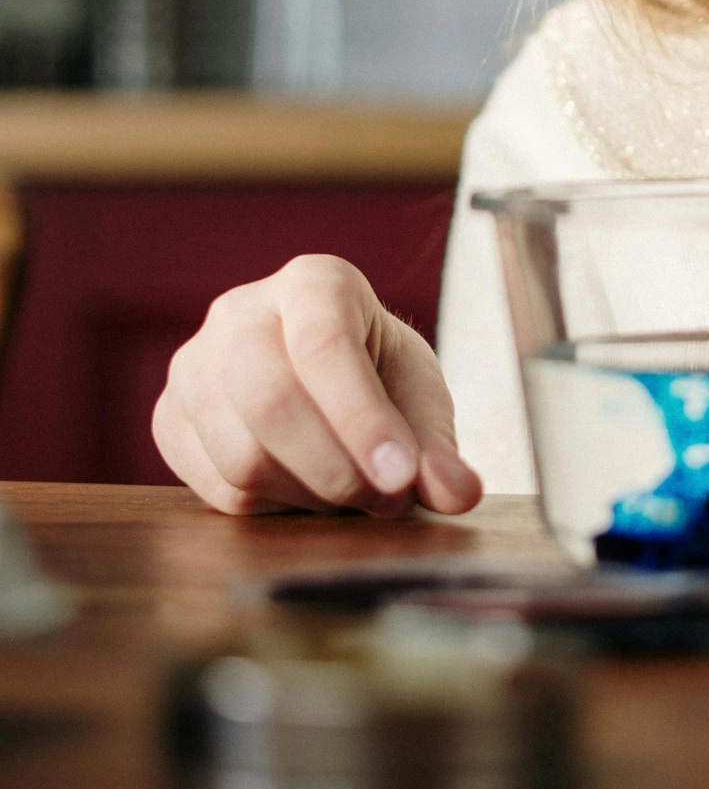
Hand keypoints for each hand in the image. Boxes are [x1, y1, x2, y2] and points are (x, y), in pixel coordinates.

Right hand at [152, 254, 482, 516]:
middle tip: (385, 498)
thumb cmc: (379, 380)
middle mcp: (241, 311)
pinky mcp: (170, 418)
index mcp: (315, 282)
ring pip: (240, 453)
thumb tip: (459, 493)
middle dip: (336, 467)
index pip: (323, 343)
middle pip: (269, 398)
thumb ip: (438, 450)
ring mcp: (194, 364)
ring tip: (353, 492)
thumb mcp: (420, 402)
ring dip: (309, 493)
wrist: (325, 385)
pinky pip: (215, 486)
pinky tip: (304, 490)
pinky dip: (272, 506)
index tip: (402, 476)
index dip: (363, 419)